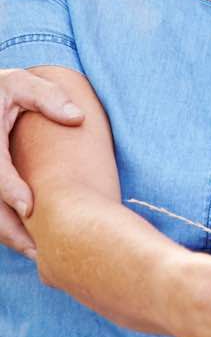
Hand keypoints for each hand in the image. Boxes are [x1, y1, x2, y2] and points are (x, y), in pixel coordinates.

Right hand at [0, 68, 82, 255]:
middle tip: (38, 251)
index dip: (10, 190)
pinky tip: (27, 238)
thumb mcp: (21, 84)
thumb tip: (77, 118)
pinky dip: (4, 225)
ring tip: (37, 253)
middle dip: (8, 229)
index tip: (30, 208)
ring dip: (7, 233)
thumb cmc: (2, 89)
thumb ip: (47, 98)